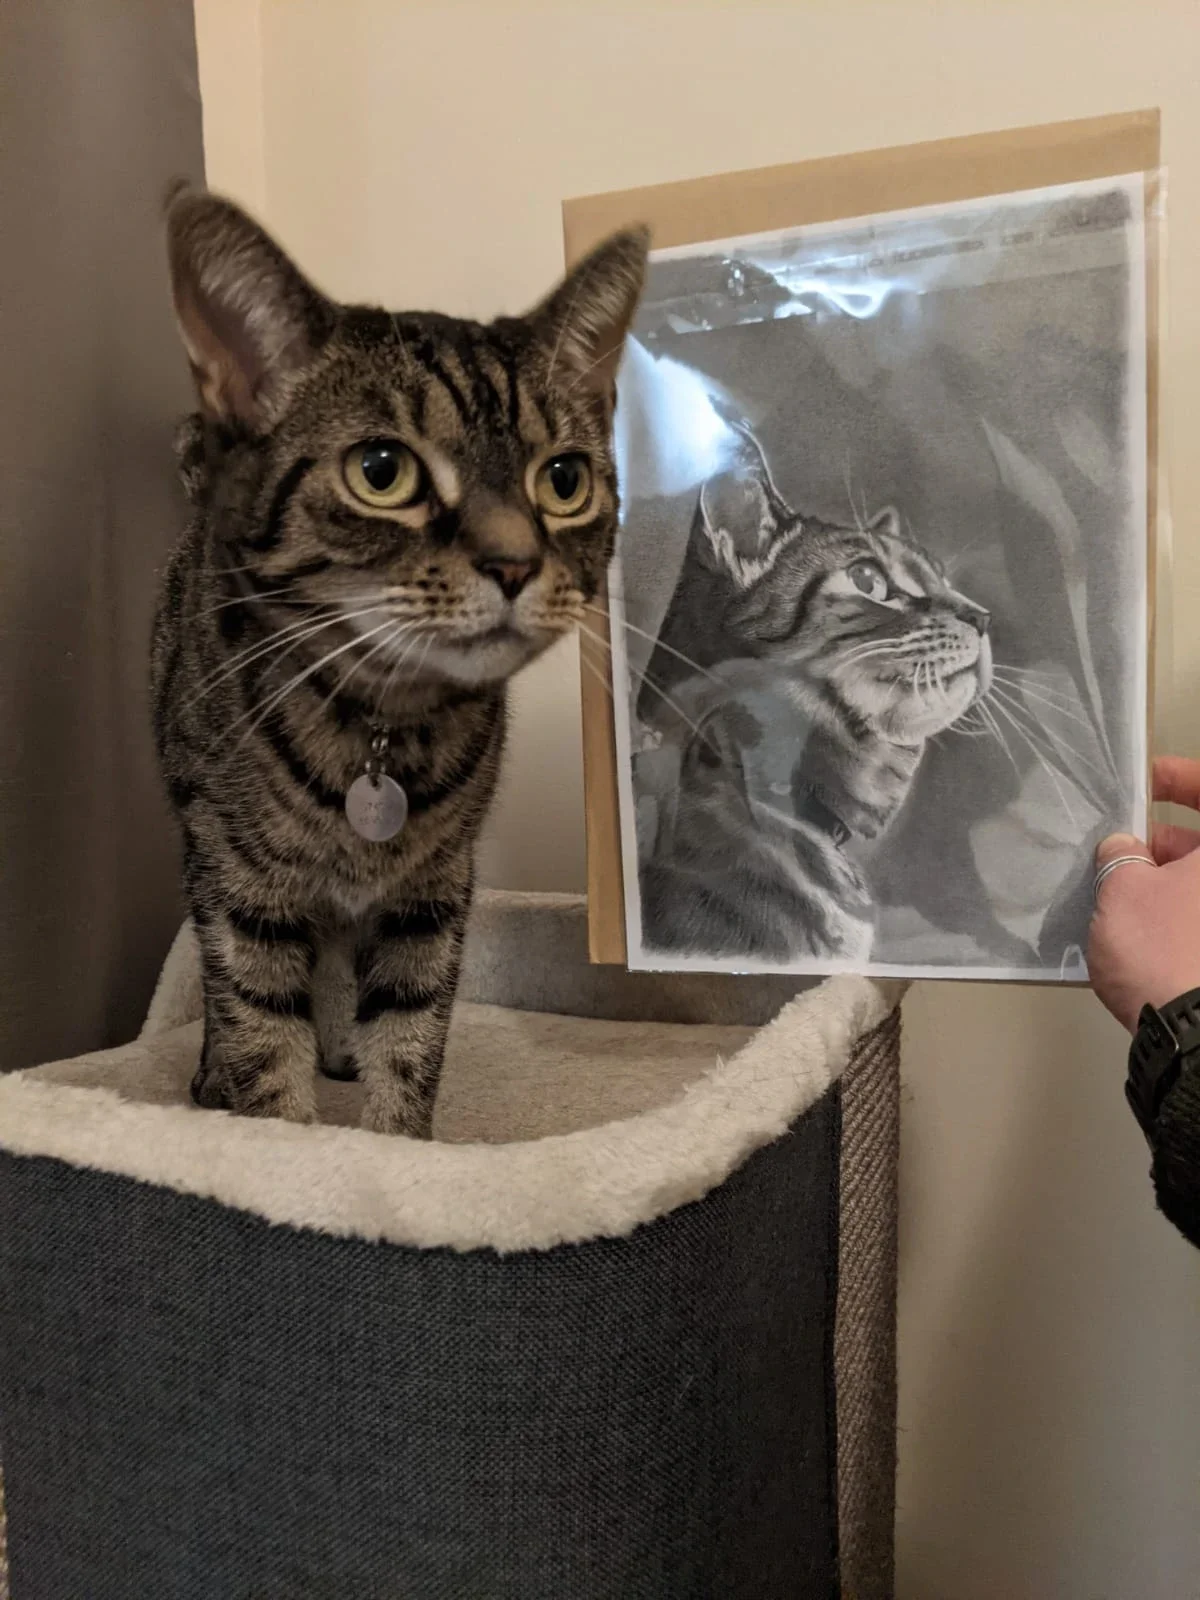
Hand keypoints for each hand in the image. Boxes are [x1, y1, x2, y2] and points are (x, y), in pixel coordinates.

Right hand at [1087, 757, 1199, 1030]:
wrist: (1191, 1038)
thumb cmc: (1164, 948)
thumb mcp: (1124, 888)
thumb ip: (1121, 855)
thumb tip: (1124, 849)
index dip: (1180, 777)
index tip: (1145, 779)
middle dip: (1160, 846)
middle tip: (1116, 855)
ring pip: (1196, 890)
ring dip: (1162, 887)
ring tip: (1113, 901)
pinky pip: (1195, 925)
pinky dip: (1173, 921)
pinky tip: (1132, 935)